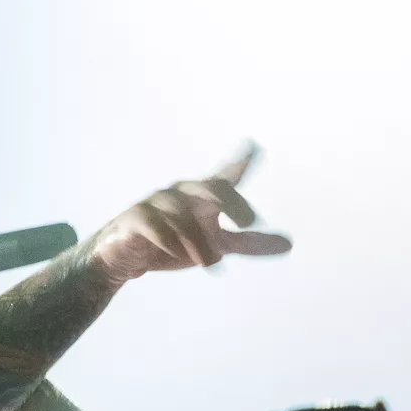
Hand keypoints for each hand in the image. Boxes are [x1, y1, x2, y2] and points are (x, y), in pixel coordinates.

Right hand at [90, 145, 290, 287]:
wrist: (122, 258)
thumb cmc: (172, 243)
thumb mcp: (215, 244)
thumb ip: (248, 243)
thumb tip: (289, 244)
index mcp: (202, 198)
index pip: (225, 178)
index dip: (241, 163)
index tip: (255, 148)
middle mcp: (182, 195)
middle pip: (210, 188)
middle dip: (232, 201)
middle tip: (250, 223)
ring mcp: (156, 205)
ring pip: (184, 215)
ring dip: (199, 240)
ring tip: (208, 262)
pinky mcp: (134, 220)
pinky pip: (154, 224)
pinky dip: (168, 238)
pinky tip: (176, 252)